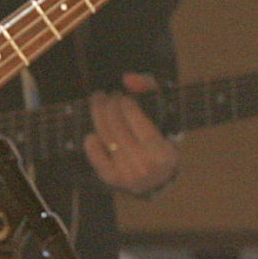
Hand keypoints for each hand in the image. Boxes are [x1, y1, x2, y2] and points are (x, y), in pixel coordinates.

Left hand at [83, 75, 177, 198]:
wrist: (158, 180)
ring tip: (98, 102)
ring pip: (106, 138)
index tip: (123, 96)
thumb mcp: (166, 114)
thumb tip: (126, 78)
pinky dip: (91, 143)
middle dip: (109, 105)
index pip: (136, 119)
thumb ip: (150, 89)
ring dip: (98, 115)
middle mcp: (144, 164)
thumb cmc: (162, 141)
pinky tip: (93, 131)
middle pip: (117, 126)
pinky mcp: (113, 179)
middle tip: (107, 96)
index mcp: (162, 150)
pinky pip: (97, 158)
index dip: (125, 103)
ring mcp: (127, 174)